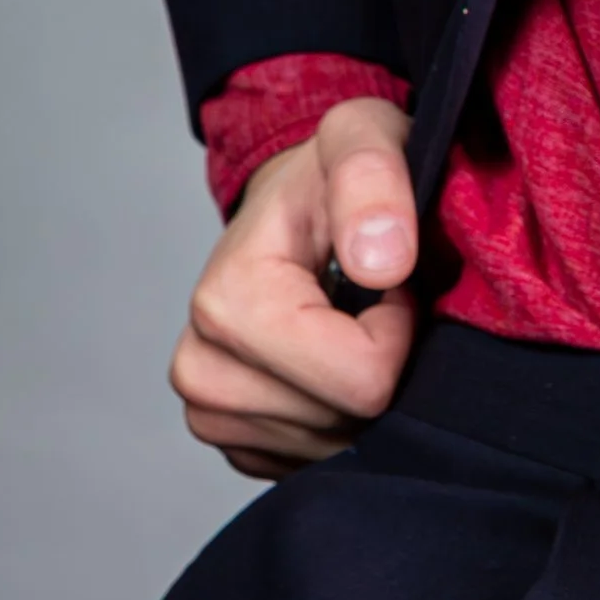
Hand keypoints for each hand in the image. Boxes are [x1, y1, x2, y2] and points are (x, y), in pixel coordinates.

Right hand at [169, 96, 418, 477]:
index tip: (389, 280)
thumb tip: (383, 261)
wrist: (295, 207)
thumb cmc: (330, 174)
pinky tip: (335, 361)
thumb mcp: (362, 137)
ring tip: (353, 325)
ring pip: (335, 448)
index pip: (360, 378)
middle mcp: (200, 371)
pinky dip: (343, 415)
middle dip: (382, 363)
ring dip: (365, 390)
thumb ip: (374, 179)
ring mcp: (212, 416)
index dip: (398, 328)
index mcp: (226, 303)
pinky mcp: (234, 444)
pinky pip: (316, 461)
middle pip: (345, 421)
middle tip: (373, 304)